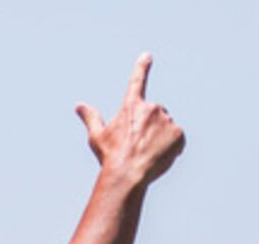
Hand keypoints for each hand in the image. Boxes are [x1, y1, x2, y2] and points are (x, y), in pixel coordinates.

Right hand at [77, 53, 184, 189]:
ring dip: (162, 138)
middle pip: (156, 115)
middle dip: (151, 128)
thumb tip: (79, 106)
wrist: (128, 173)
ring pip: (167, 128)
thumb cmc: (110, 156)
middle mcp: (151, 107)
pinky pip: (179, 140)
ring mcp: (166, 119)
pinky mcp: (178, 133)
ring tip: (149, 154)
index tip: (147, 56)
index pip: (137, 81)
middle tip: (140, 147)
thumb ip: (91, 118)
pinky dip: (174, 148)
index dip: (142, 67)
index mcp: (132, 106)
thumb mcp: (97, 136)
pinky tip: (161, 157)